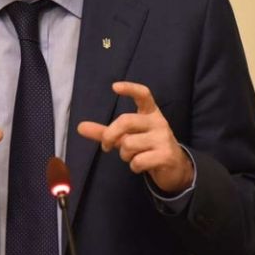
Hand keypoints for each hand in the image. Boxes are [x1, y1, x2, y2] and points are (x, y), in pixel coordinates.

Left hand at [77, 81, 192, 193]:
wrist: (175, 167)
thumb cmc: (147, 147)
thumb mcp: (127, 137)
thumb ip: (105, 132)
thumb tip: (80, 127)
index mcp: (150, 113)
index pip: (143, 94)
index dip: (130, 89)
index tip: (114, 87)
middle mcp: (158, 122)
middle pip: (126, 120)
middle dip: (110, 135)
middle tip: (105, 146)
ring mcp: (164, 138)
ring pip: (129, 144)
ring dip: (124, 155)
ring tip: (132, 157)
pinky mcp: (166, 155)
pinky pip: (138, 160)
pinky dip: (134, 166)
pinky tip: (140, 166)